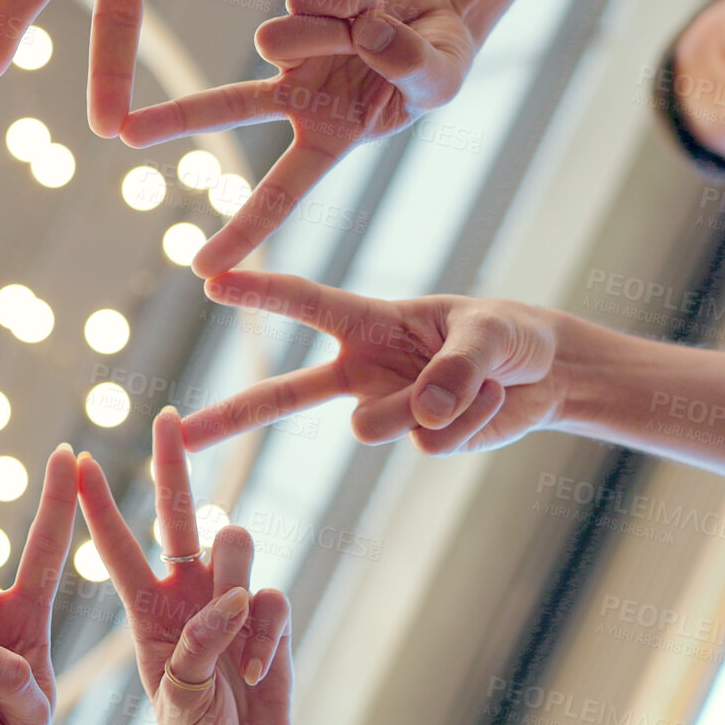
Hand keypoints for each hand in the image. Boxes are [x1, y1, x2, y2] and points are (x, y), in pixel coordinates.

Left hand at [78, 413, 297, 724]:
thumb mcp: (176, 695)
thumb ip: (197, 647)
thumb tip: (232, 601)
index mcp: (148, 608)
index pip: (118, 547)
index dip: (98, 506)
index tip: (80, 462)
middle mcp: (189, 590)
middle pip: (179, 515)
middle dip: (172, 466)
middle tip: (167, 421)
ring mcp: (233, 599)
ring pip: (235, 544)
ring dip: (232, 583)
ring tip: (230, 637)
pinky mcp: (271, 617)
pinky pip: (273, 600)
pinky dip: (264, 639)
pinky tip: (253, 674)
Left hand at [123, 0, 475, 275]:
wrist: (439, 2)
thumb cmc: (435, 59)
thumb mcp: (440, 79)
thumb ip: (410, 66)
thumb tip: (360, 32)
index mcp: (326, 140)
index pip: (280, 193)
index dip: (244, 232)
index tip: (201, 271)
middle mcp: (295, 99)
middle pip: (226, 109)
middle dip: (175, 118)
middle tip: (123, 134)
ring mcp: (291, 49)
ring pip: (285, 38)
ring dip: (341, 33)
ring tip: (378, 29)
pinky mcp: (299, 4)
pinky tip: (367, 4)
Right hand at [186, 270, 567, 453]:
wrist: (547, 375)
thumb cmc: (509, 333)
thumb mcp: (491, 336)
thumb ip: (456, 372)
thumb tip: (423, 419)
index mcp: (370, 321)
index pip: (305, 303)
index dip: (258, 291)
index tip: (210, 279)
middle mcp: (363, 369)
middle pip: (283, 396)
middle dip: (229, 417)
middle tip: (177, 436)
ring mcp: (387, 408)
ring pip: (376, 428)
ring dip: (430, 409)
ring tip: (479, 383)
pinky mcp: (416, 440)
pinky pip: (428, 445)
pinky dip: (469, 425)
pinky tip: (488, 404)